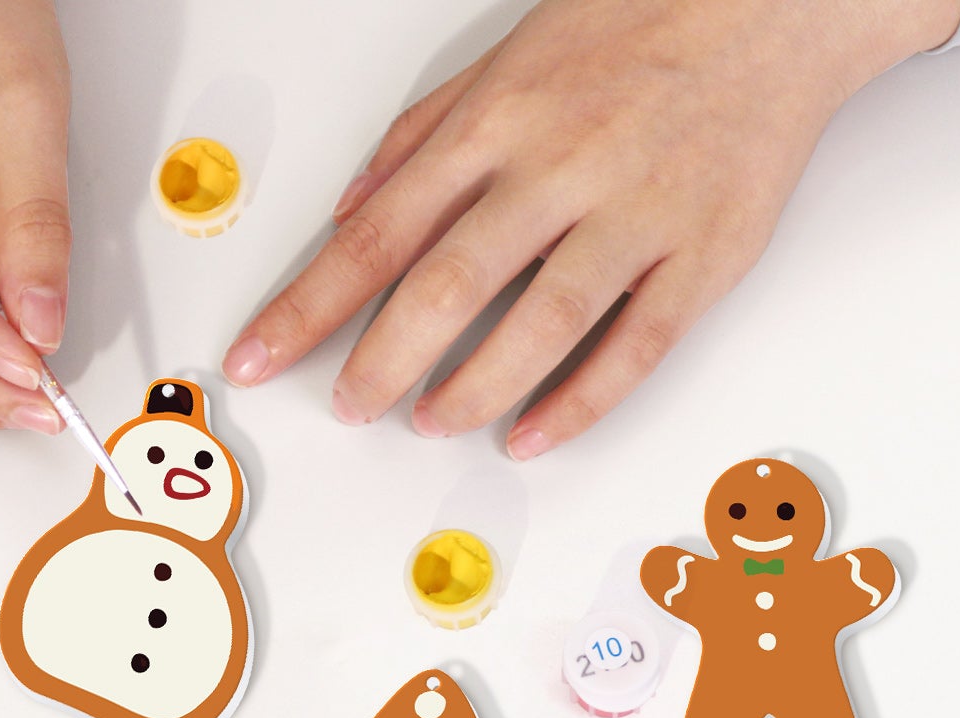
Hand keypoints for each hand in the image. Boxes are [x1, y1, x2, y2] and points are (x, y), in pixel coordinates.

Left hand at [222, 0, 959, 457]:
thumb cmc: (634, 24)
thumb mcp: (504, 59)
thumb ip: (420, 140)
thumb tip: (348, 212)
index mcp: (497, 124)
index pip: (377, 235)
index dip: (307, 307)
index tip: (257, 358)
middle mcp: (559, 169)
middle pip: (447, 286)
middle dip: (380, 360)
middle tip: (347, 407)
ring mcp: (635, 215)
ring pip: (540, 323)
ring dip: (473, 389)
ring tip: (429, 422)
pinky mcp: (702, 255)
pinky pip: (633, 346)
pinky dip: (577, 401)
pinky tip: (530, 435)